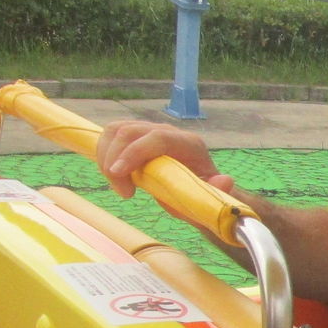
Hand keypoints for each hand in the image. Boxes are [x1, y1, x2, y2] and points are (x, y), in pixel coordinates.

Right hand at [94, 120, 233, 201]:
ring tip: (117, 185)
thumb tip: (224, 180)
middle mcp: (169, 131)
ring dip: (106, 157)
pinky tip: (113, 176)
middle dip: (115, 160)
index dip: (134, 153)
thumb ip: (217, 191)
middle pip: (130, 131)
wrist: (199, 187)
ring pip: (116, 129)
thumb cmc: (202, 194)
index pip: (157, 137)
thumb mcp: (211, 198)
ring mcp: (151, 130)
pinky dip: (104, 153)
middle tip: (123, 193)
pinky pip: (112, 135)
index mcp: (189, 144)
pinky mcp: (137, 136)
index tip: (118, 175)